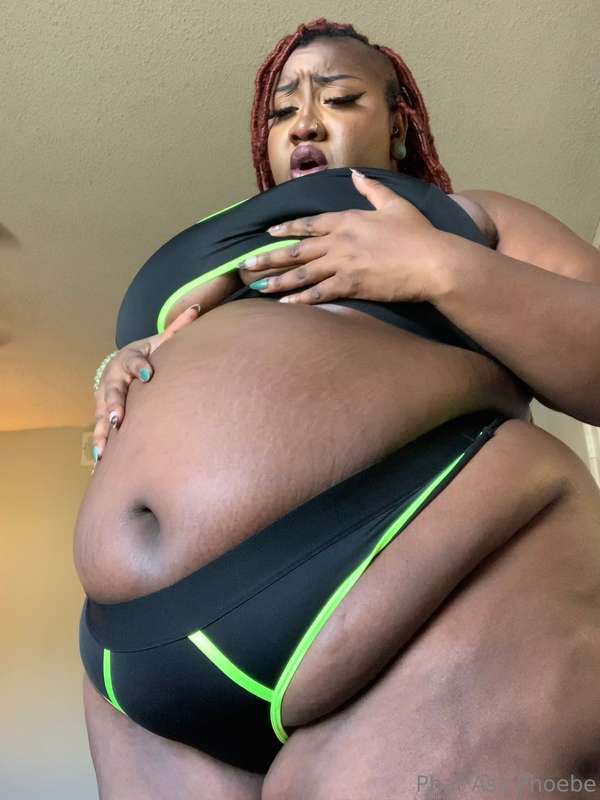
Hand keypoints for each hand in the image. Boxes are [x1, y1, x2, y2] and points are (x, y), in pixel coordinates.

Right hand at [92, 304, 201, 464]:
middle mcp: (113, 379)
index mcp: (128, 358)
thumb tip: (198, 308)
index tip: (149, 374)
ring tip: (104, 451)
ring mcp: (104, 399)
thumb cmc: (147, 355)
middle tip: (119, 417)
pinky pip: (101, 432)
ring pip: (101, 416)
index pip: (133, 361)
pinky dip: (101, 447)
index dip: (140, 366)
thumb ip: (177, 329)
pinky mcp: (102, 415)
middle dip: (114, 404)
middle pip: (112, 392)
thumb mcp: (159, 342)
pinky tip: (102, 465)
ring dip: (102, 433)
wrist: (119, 364)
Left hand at [238, 170, 445, 304]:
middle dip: (268, 257)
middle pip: (296, 249)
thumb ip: (372, 189)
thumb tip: (356, 174)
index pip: (309, 223)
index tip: (268, 233)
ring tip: (257, 287)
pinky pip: (318, 293)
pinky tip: (284, 304)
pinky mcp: (350, 285)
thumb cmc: (418, 233)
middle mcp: (339, 240)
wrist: (431, 261)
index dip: (286, 229)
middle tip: (245, 265)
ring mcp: (342, 264)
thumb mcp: (395, 204)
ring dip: (277, 281)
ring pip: (301, 273)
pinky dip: (300, 299)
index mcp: (348, 219)